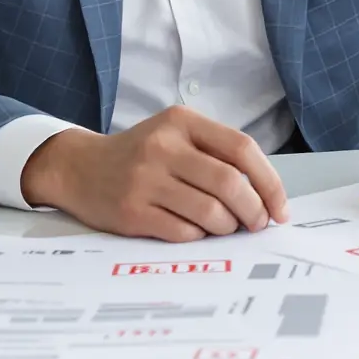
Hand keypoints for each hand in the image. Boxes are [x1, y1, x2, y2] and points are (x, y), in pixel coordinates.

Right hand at [20, 105, 290, 241]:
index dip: (270, 182)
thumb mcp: (174, 135)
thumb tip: (265, 196)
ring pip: (211, 213)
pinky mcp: (132, 212)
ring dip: (228, 227)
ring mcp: (145, 180)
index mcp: (181, 122)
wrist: (79, 168)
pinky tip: (195, 231)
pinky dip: (200, 237)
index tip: (280, 208)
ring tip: (225, 227)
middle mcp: (163, 146)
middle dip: (254, 211)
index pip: (242, 149)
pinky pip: (185, 232)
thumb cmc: (139, 156)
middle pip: (231, 183)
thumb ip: (215, 155)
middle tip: (257, 224)